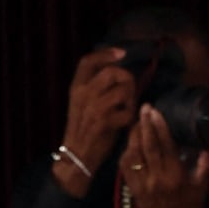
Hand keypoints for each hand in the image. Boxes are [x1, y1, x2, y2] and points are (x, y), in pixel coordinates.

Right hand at [56, 47, 137, 192]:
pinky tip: (127, 123)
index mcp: (76, 87)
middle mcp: (83, 94)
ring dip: (132, 100)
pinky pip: (128, 112)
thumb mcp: (85, 103)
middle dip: (128, 81)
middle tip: (130, 94)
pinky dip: (132, 117)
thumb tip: (120, 73)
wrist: (78, 154)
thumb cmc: (87, 129)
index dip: (106, 54)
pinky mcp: (104, 122)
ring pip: (123, 91)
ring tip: (128, 110)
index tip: (122, 53)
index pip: (87, 61)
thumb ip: (97, 87)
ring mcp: (93, 107)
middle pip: (113, 73)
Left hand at [118, 104, 208, 207]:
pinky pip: (125, 165)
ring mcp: (142, 184)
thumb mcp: (202, 188)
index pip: (165, 146)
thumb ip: (204, 167)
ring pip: (133, 153)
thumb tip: (205, 148)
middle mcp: (156, 179)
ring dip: (134, 136)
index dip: (159, 127)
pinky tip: (131, 143)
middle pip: (147, 146)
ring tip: (138, 123)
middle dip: (144, 124)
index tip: (155, 112)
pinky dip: (127, 151)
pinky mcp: (132, 188)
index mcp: (175, 177)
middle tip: (144, 108)